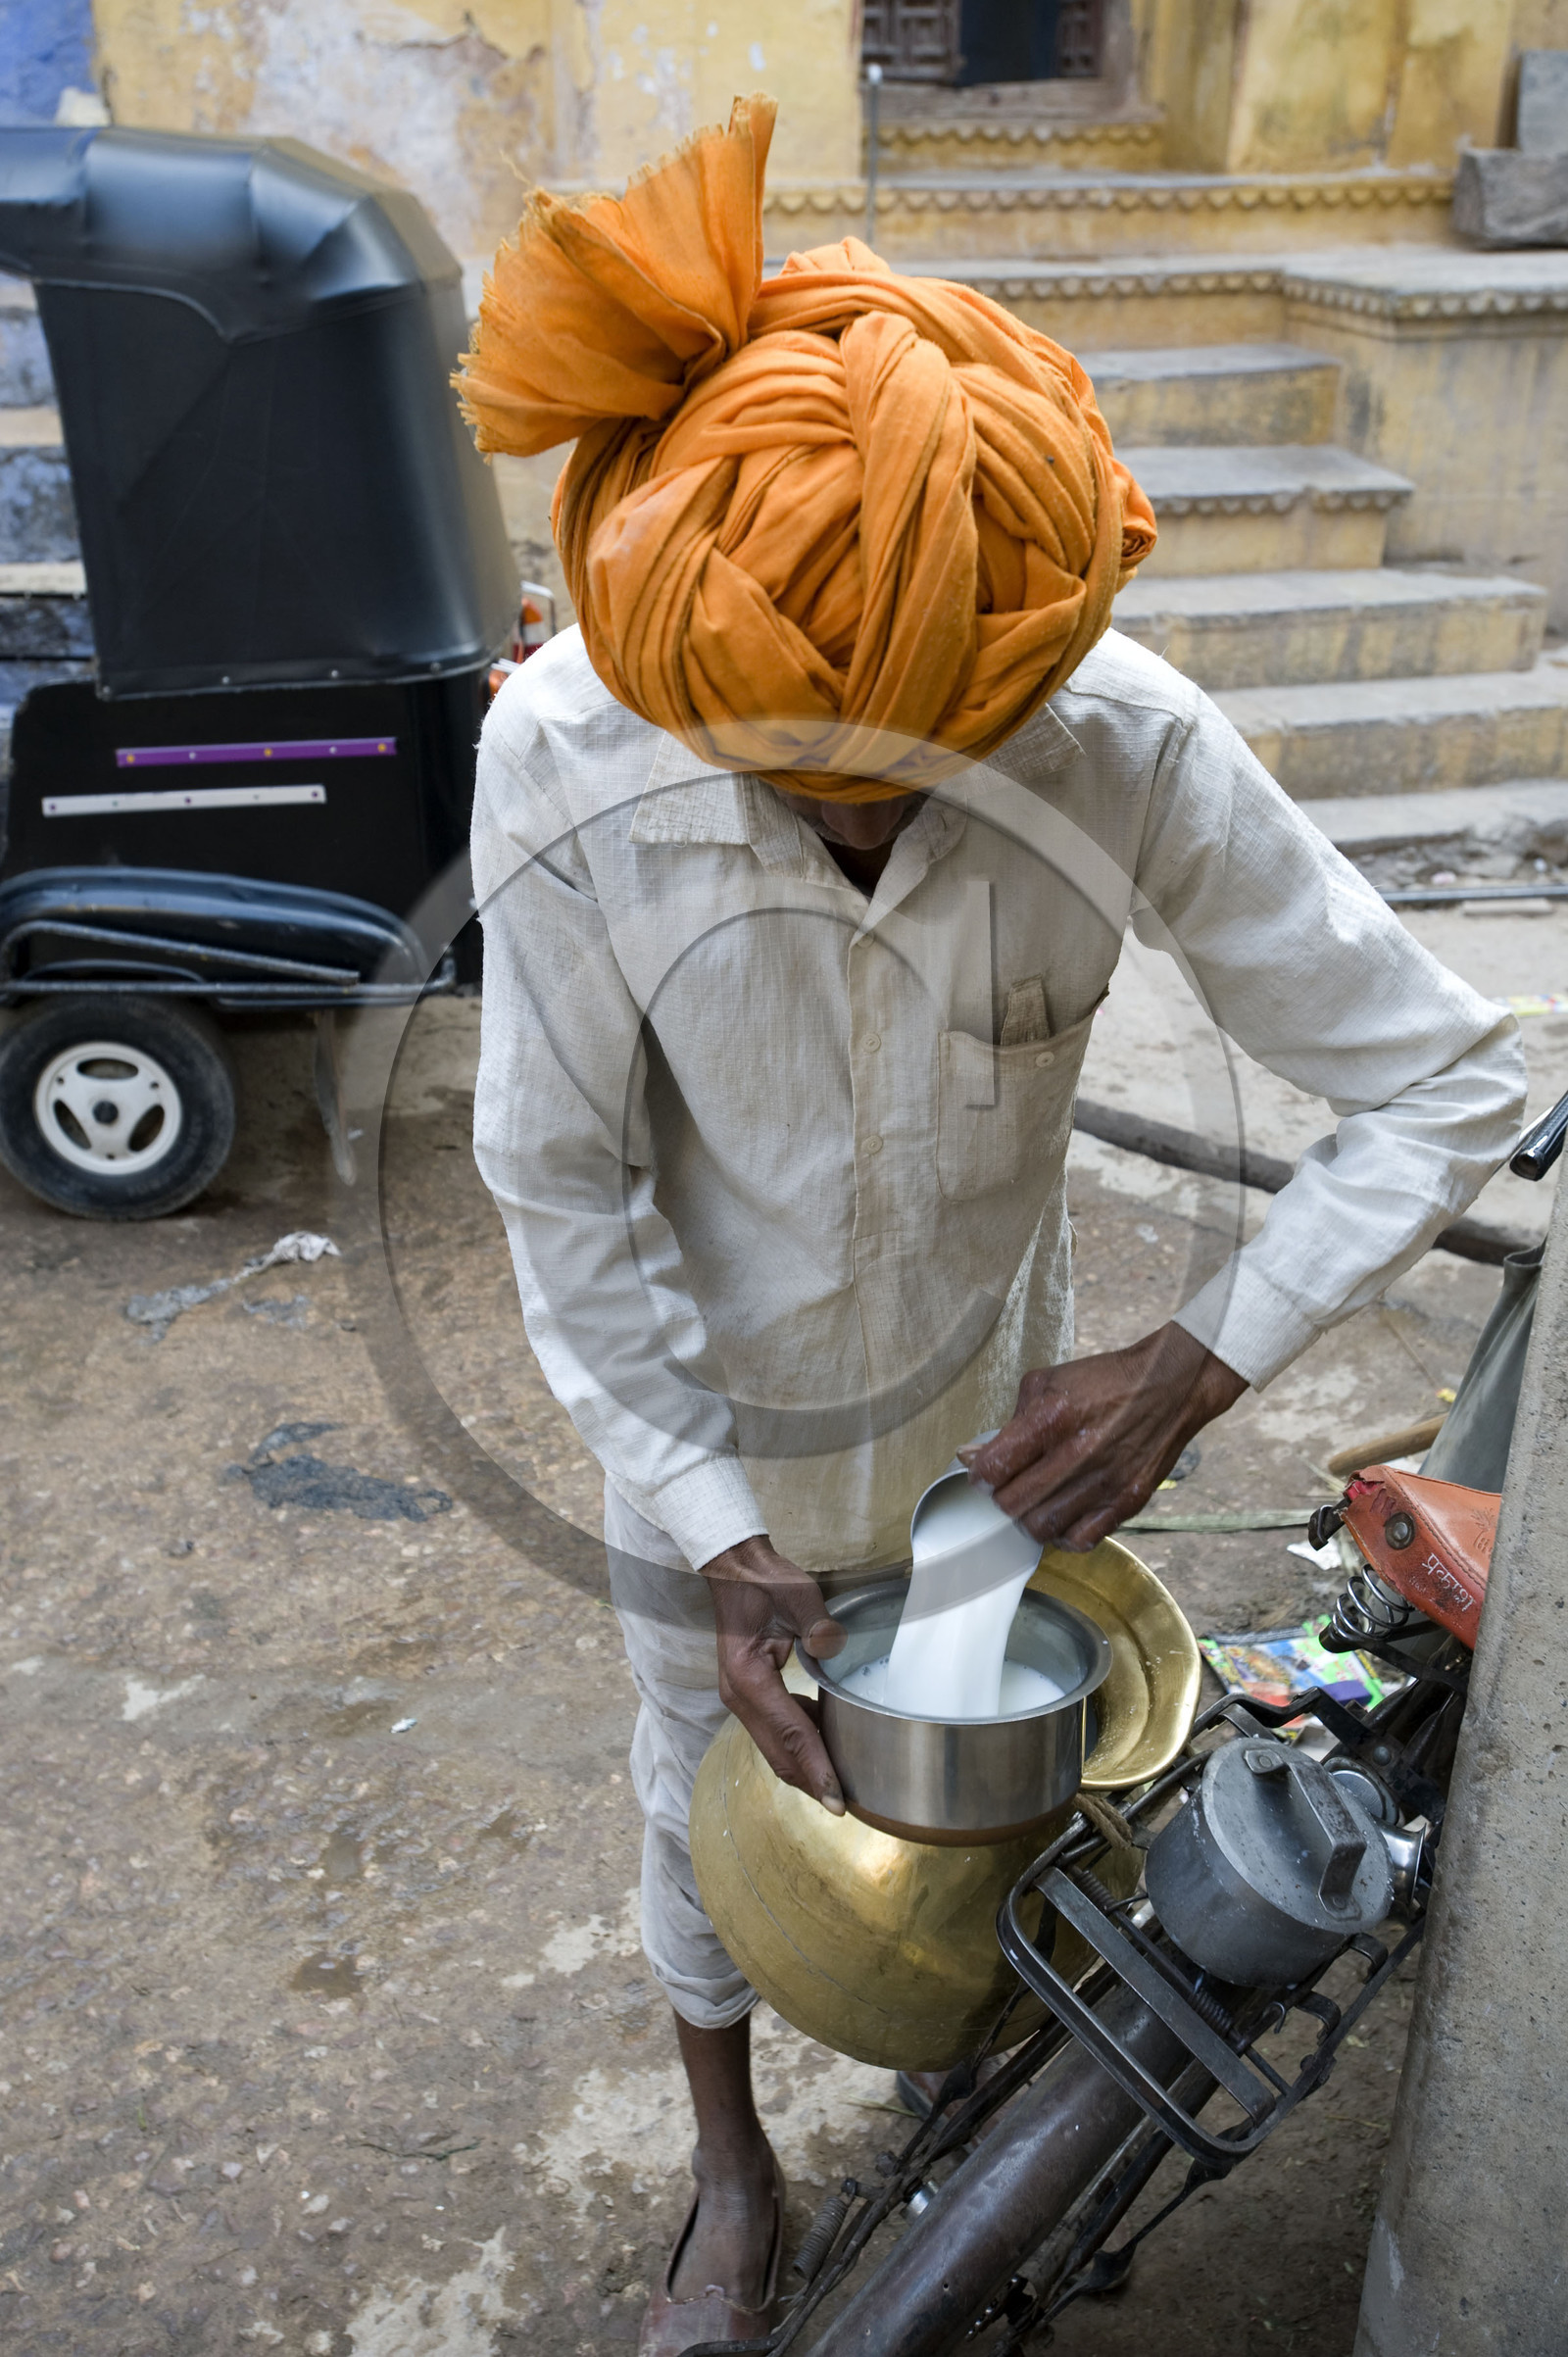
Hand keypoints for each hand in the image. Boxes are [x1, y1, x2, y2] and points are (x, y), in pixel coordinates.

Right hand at [698, 1536, 847, 1812]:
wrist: (735, 1571)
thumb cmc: (765, 1581)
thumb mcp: (797, 1594)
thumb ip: (817, 1623)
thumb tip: (834, 1648)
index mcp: (748, 1677)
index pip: (789, 1734)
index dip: (816, 1768)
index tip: (837, 1800)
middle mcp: (739, 1696)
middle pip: (778, 1754)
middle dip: (812, 1782)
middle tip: (846, 1806)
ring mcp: (740, 1698)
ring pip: (775, 1748)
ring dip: (806, 1768)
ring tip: (842, 1784)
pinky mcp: (748, 1695)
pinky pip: (775, 1732)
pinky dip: (800, 1745)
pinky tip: (826, 1742)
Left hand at [959, 1323, 1246, 1550]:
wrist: (1169, 1387)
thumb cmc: (1104, 1382)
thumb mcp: (1047, 1383)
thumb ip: (1010, 1421)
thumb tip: (976, 1455)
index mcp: (1052, 1418)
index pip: (994, 1468)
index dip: (979, 1474)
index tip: (983, 1472)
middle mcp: (1077, 1454)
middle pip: (1013, 1504)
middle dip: (1001, 1498)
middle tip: (1008, 1487)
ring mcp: (1104, 1483)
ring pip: (1042, 1528)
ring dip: (1029, 1518)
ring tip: (1034, 1502)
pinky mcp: (1127, 1502)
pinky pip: (1081, 1540)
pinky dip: (1063, 1534)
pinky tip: (1062, 1516)